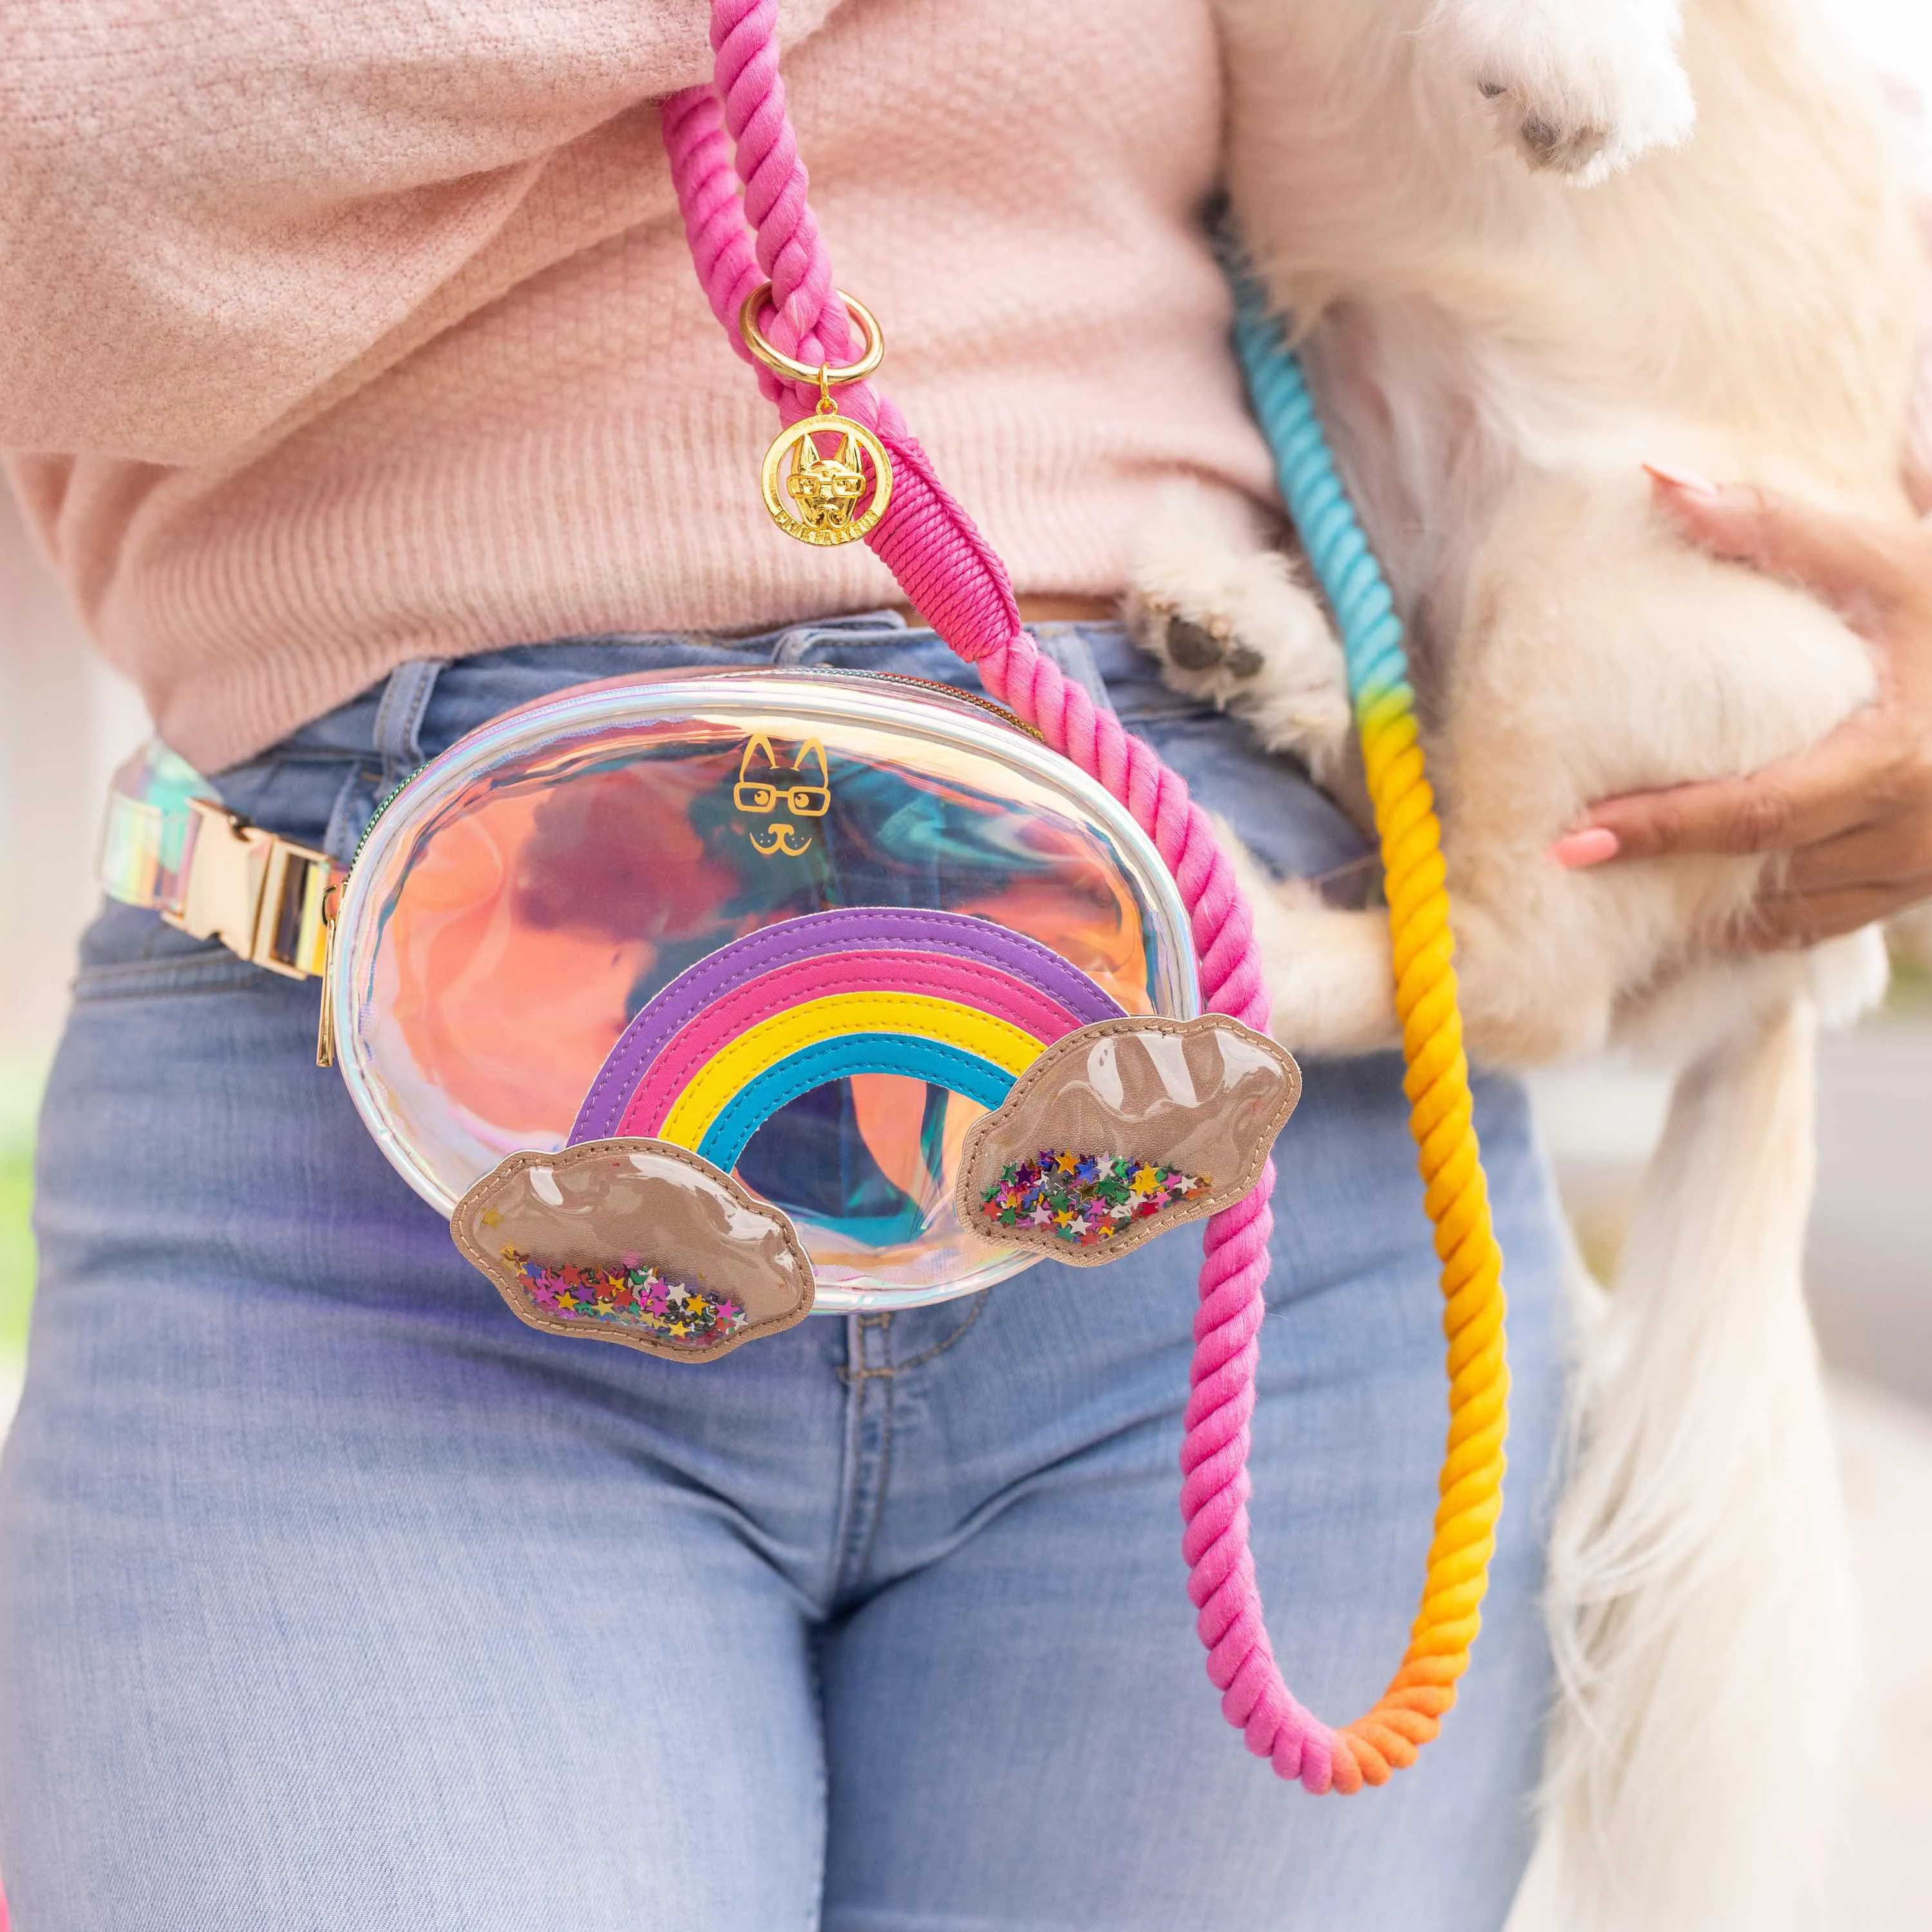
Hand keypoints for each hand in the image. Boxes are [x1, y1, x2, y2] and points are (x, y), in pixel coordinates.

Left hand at [1549, 468, 1931, 947]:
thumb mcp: (1893, 557)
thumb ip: (1779, 525)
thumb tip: (1661, 481)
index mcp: (1898, 760)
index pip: (1755, 813)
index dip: (1660, 830)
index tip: (1572, 842)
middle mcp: (1915, 831)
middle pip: (1762, 871)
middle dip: (1663, 875)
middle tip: (1565, 866)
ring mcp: (1924, 869)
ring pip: (1792, 912)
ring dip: (1707, 907)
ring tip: (1615, 894)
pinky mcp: (1923, 887)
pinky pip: (1823, 924)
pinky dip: (1761, 920)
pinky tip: (1698, 908)